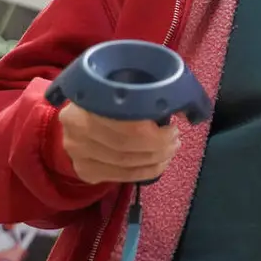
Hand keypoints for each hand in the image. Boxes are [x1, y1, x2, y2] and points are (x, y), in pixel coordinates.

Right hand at [58, 102, 178, 183]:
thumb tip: (183, 110)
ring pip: (124, 163)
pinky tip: (158, 163)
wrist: (81, 115)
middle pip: (125, 145)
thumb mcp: (125, 84)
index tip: (173, 128)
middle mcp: (76, 128)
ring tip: (169, 150)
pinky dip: (145, 172)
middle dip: (159, 147)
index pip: (124, 123)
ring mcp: (77, 152)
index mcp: (87, 100)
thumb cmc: (111, 96)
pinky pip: (120, 176)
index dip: (154, 131)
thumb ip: (147, 94)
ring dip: (155, 160)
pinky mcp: (83, 169)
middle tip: (175, 140)